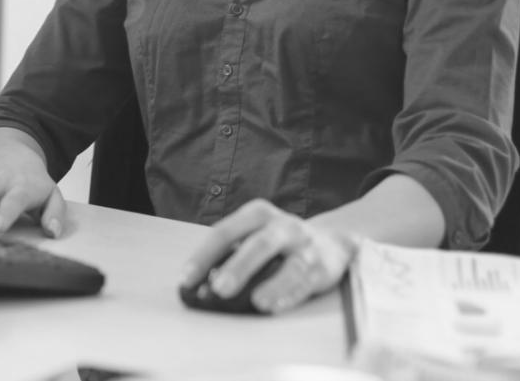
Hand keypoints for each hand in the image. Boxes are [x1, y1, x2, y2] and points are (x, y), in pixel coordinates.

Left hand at [181, 199, 356, 313]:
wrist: (333, 241)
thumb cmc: (280, 244)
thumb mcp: (255, 237)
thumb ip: (231, 257)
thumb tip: (203, 287)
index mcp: (256, 214)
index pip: (224, 232)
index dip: (203, 256)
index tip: (186, 279)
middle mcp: (282, 225)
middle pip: (257, 245)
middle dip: (237, 267)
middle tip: (218, 289)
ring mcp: (304, 245)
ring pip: (289, 265)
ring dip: (272, 284)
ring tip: (257, 302)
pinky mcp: (322, 266)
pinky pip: (306, 281)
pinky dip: (291, 294)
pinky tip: (277, 306)